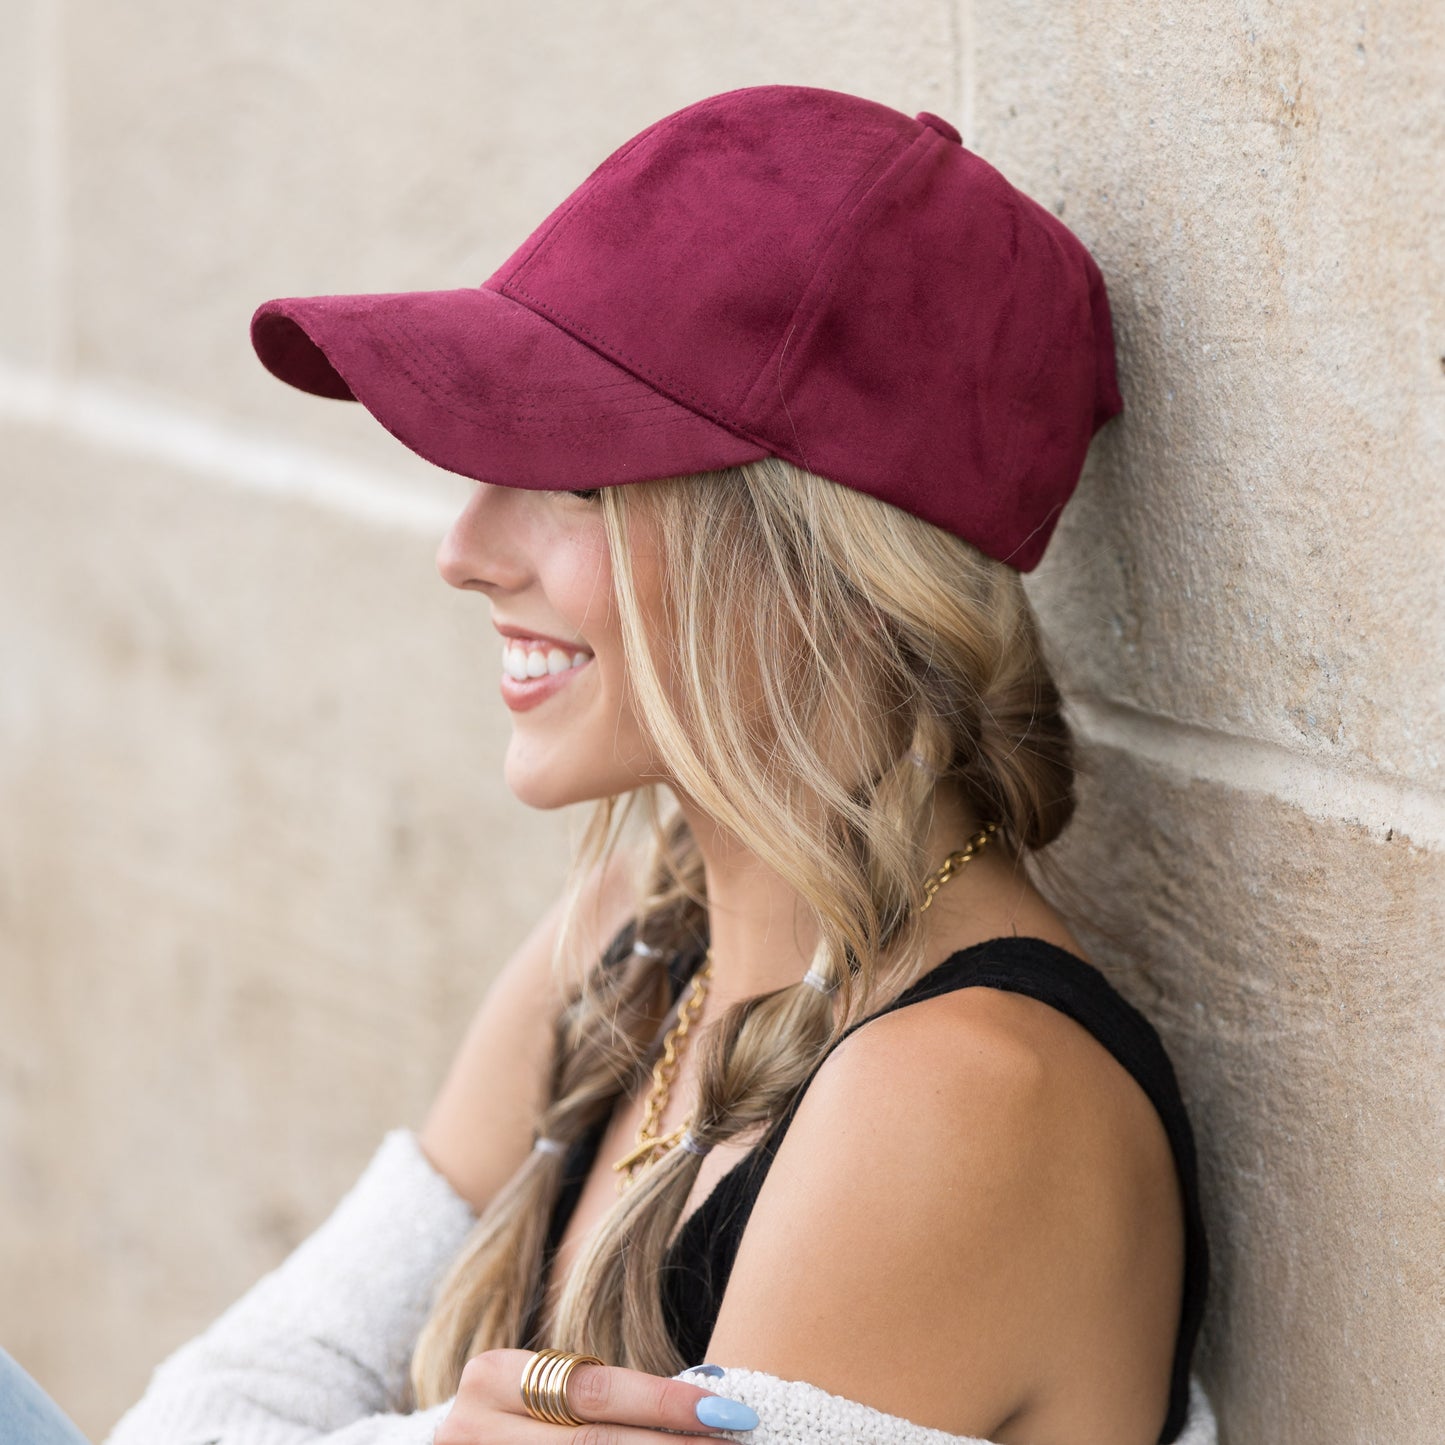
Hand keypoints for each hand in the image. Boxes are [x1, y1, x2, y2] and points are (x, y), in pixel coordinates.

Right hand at [434, 1349, 759, 1442]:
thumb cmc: (521, 1415)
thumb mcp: (546, 1390)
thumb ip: (606, 1393)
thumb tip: (714, 1384)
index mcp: (493, 1377)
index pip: (595, 1391)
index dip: (663, 1402)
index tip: (726, 1410)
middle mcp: (472, 1426)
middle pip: (593, 1444)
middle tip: (731, 1443)